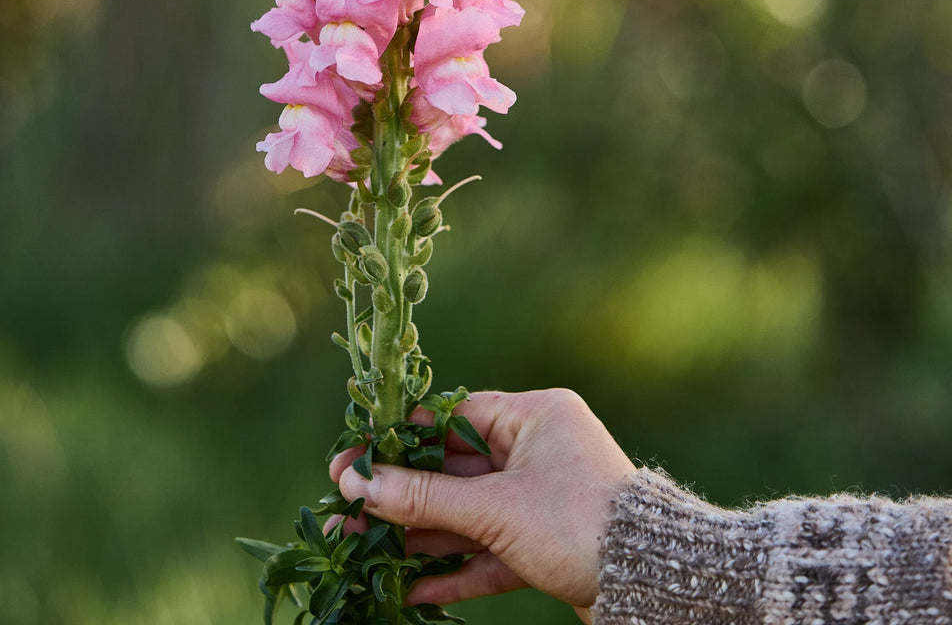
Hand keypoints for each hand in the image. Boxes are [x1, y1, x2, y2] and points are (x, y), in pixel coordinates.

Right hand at [328, 388, 634, 613]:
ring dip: (420, 535)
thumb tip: (358, 482)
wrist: (657, 586)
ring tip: (362, 552)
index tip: (354, 459)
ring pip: (468, 513)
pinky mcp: (547, 544)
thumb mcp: (495, 508)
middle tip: (344, 510)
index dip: (399, 441)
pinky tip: (411, 586)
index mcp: (534, 416)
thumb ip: (424, 496)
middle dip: (402, 496)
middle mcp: (537, 449)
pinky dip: (457, 567)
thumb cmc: (579, 523)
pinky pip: (491, 550)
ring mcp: (542, 498)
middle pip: (453, 469)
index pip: (451, 418)